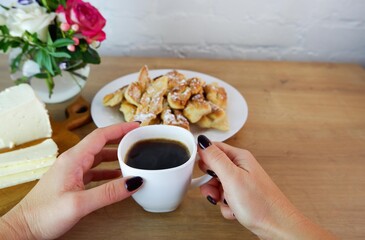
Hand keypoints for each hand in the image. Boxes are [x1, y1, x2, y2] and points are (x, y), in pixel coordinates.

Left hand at [0, 122, 142, 239]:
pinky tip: (117, 177)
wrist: (23, 229)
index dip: (120, 128)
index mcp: (73, 159)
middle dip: (120, 139)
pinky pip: (94, 170)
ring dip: (115, 155)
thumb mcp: (79, 204)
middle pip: (100, 143)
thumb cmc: (43, 215)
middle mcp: (72, 161)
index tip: (136, 126)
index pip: (100, 135)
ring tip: (131, 156)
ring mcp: (72, 171)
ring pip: (98, 156)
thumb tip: (134, 181)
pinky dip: (108, 171)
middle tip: (138, 139)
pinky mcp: (72, 181)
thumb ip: (108, 193)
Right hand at [197, 135, 336, 239]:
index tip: (200, 170)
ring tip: (227, 202)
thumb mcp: (232, 177)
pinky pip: (224, 199)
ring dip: (218, 197)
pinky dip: (226, 206)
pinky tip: (235, 210)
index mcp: (239, 157)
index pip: (213, 148)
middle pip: (213, 169)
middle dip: (210, 182)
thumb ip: (215, 158)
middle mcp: (241, 168)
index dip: (203, 158)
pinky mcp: (241, 196)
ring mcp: (241, 183)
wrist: (277, 227)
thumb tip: (202, 141)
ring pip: (217, 186)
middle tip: (216, 190)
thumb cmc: (260, 203)